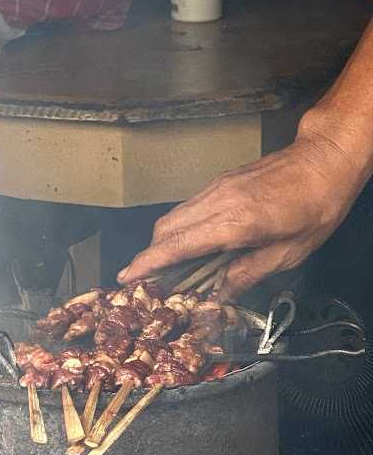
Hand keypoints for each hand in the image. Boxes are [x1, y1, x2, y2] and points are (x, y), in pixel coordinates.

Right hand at [117, 126, 367, 299]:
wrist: (326, 159)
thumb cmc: (317, 205)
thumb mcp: (289, 253)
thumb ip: (248, 274)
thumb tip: (219, 295)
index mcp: (236, 222)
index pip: (178, 244)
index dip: (148, 263)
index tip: (128, 277)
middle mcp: (219, 201)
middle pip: (165, 229)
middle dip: (150, 256)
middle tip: (149, 281)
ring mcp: (217, 187)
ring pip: (174, 217)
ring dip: (164, 243)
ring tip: (168, 267)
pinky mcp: (221, 182)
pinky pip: (189, 208)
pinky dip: (180, 229)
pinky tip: (191, 245)